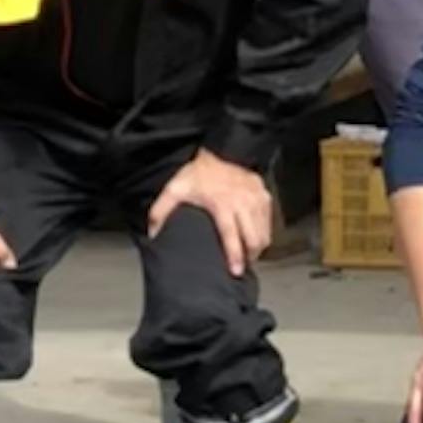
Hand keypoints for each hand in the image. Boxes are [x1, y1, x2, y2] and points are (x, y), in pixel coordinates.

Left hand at [146, 150, 276, 278]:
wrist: (219, 151)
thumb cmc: (198, 173)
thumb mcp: (174, 189)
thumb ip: (160, 212)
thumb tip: (153, 235)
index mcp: (222, 204)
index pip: (232, 236)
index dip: (235, 256)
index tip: (236, 271)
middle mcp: (243, 202)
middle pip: (254, 238)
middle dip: (250, 256)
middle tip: (242, 265)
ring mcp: (256, 198)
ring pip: (264, 232)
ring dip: (257, 246)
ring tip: (248, 254)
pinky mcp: (264, 195)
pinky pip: (268, 221)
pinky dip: (262, 232)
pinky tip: (253, 236)